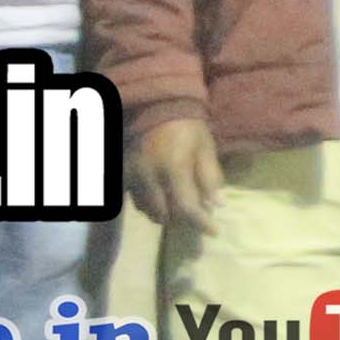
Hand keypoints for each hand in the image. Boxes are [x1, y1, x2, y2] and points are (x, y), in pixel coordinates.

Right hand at [126, 109, 224, 235]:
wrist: (155, 108)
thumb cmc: (187, 128)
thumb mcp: (206, 148)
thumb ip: (210, 177)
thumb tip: (217, 205)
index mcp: (174, 168)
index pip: (187, 207)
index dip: (201, 223)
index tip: (214, 232)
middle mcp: (149, 176)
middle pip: (166, 214)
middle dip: (183, 219)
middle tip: (195, 215)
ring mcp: (133, 177)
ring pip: (149, 211)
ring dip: (166, 214)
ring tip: (178, 207)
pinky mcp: (123, 175)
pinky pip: (136, 202)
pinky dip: (151, 206)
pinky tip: (161, 198)